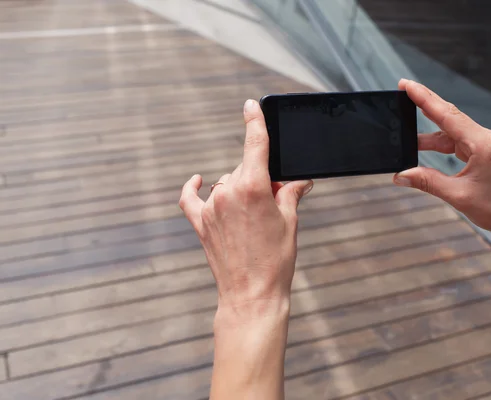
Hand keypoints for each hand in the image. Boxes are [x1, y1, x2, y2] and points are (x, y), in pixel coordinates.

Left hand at [179, 99, 312, 319]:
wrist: (252, 295)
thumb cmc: (275, 261)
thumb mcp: (290, 222)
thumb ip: (289, 194)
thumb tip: (298, 181)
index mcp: (253, 187)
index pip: (254, 144)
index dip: (254, 121)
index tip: (250, 106)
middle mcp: (227, 192)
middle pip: (244, 169)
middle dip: (261, 178)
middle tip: (275, 202)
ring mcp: (211, 208)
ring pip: (226, 183)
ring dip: (240, 189)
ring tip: (255, 217)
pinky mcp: (201, 225)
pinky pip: (190, 199)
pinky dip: (193, 188)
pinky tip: (197, 179)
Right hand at [394, 79, 490, 241]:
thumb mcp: (458, 195)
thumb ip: (427, 182)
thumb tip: (401, 175)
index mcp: (482, 143)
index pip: (447, 115)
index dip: (424, 98)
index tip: (407, 85)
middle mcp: (485, 139)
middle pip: (449, 117)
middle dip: (425, 104)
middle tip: (404, 92)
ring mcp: (486, 146)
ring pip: (452, 133)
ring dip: (429, 136)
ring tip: (407, 139)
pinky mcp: (485, 155)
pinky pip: (458, 144)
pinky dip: (441, 145)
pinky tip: (426, 150)